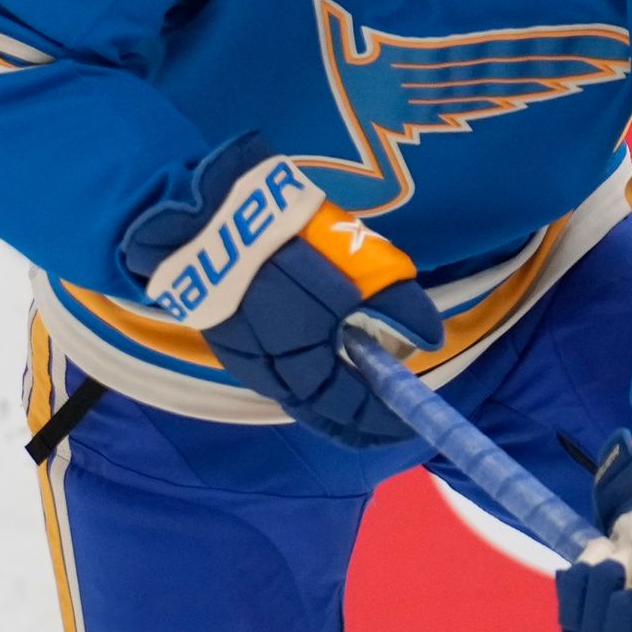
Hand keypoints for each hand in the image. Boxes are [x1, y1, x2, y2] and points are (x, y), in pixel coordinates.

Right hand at [117, 135, 444, 445]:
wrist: (202, 212)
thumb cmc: (289, 239)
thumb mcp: (361, 265)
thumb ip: (401, 307)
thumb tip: (430, 340)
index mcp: (304, 367)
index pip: (351, 410)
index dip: (383, 419)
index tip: (409, 419)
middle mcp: (271, 375)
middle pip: (319, 410)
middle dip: (356, 418)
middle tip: (385, 417)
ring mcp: (243, 356)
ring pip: (294, 391)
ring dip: (328, 396)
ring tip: (357, 387)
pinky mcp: (226, 333)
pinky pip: (274, 370)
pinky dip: (303, 373)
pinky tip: (318, 358)